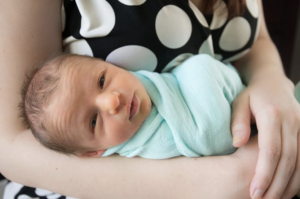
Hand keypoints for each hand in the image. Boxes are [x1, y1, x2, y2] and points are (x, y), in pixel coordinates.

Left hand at [231, 74, 299, 198]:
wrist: (273, 83)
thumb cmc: (251, 96)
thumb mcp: (238, 103)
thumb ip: (237, 122)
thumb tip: (237, 144)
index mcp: (273, 114)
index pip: (271, 150)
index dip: (264, 173)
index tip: (254, 192)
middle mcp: (292, 121)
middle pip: (288, 159)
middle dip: (276, 184)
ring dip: (289, 184)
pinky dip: (299, 176)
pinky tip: (289, 189)